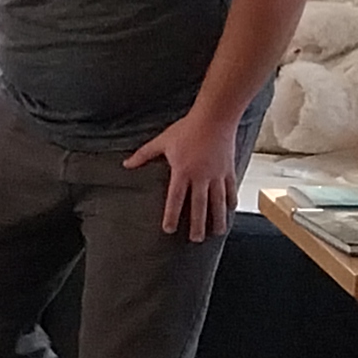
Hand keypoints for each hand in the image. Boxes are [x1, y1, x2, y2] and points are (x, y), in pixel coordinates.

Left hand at [124, 112, 243, 241]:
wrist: (215, 117)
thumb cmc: (187, 128)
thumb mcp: (162, 141)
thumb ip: (144, 155)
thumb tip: (126, 164)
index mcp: (182, 172)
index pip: (175, 199)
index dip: (172, 215)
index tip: (169, 230)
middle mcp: (201, 177)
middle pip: (200, 206)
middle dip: (198, 225)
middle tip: (195, 240)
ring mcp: (217, 175)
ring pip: (218, 202)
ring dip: (217, 219)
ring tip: (216, 232)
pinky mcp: (229, 170)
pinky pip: (230, 190)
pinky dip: (230, 201)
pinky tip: (230, 211)